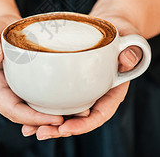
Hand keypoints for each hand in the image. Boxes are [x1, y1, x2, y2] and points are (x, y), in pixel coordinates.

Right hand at [0, 14, 63, 128]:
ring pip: (28, 112)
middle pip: (22, 116)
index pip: (11, 109)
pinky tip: (65, 105)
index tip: (56, 118)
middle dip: (45, 121)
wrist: (1, 30)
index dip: (33, 118)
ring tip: (74, 115)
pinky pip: (32, 102)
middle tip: (71, 120)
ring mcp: (8, 94)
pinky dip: (47, 106)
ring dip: (48, 117)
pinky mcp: (18, 89)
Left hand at [22, 15, 141, 139]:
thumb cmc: (122, 33)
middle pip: (80, 118)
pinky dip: (45, 105)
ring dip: (49, 122)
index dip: (84, 124)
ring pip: (68, 111)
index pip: (101, 113)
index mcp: (113, 89)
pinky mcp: (73, 79)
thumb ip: (130, 50)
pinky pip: (60, 96)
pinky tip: (29, 111)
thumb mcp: (129, 38)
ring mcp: (85, 87)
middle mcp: (98, 92)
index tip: (66, 128)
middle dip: (61, 129)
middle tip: (40, 132)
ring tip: (29, 129)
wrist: (111, 26)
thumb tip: (127, 60)